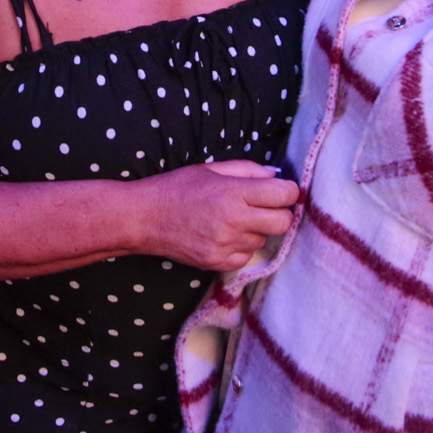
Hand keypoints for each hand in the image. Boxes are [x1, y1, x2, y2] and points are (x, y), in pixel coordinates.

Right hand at [139, 159, 300, 271]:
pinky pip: (247, 255)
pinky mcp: (218, 263)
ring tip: (235, 219)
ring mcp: (226, 245)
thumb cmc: (176, 188)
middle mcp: (234, 221)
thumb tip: (275, 175)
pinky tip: (225, 234)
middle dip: (280, 212)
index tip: (282, 189)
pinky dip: (242, 246)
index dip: (288, 190)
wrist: (144, 219)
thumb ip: (247, 170)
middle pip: (283, 222)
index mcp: (233, 193)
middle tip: (265, 205)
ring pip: (265, 240)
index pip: (284, 195)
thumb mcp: (211, 169)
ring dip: (258, 229)